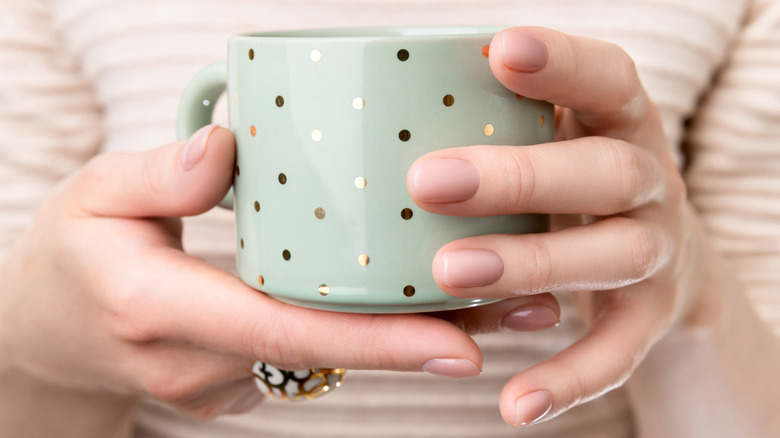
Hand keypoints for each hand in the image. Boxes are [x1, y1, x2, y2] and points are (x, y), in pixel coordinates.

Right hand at [0, 124, 526, 421]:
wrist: (42, 338)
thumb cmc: (68, 258)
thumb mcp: (93, 198)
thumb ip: (160, 177)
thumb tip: (233, 149)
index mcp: (161, 310)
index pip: (283, 328)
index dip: (378, 340)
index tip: (463, 343)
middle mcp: (201, 365)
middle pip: (333, 352)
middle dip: (432, 339)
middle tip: (530, 308)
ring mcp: (221, 386)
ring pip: (336, 360)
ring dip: (418, 336)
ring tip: (513, 305)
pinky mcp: (238, 385)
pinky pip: (318, 358)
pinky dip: (375, 333)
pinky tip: (430, 302)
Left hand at [408, 27, 704, 425]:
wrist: (660, 254)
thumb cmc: (571, 180)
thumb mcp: (550, 137)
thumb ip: (493, 124)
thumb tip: (376, 114)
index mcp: (619, 123)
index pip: (607, 79)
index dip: (564, 63)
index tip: (501, 49)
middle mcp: (649, 180)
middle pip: (605, 171)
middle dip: (521, 177)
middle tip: (429, 182)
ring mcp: (656, 249)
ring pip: (612, 253)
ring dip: (532, 264)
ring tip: (451, 274)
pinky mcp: (651, 316)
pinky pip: (619, 351)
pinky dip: (568, 377)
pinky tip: (514, 404)